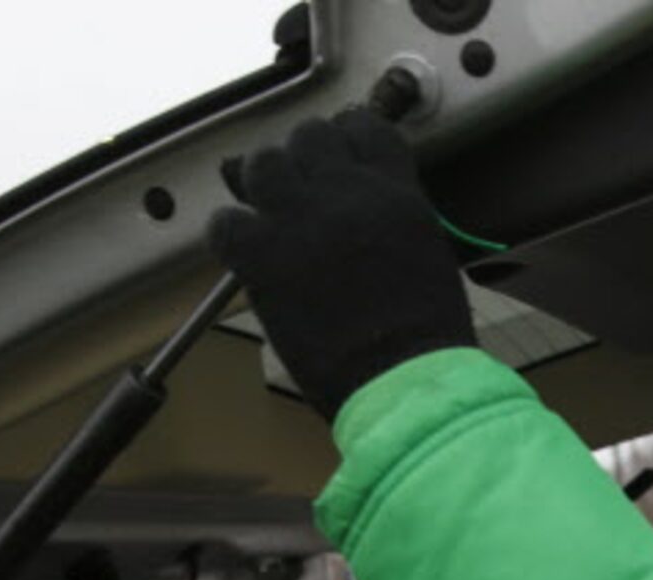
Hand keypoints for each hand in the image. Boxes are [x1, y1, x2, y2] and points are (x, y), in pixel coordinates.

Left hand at [207, 111, 476, 421]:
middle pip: (308, 136)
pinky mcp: (263, 257)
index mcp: (394, 190)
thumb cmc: (425, 331)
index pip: (363, 127)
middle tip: (301, 193)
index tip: (339, 161)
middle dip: (302, 160)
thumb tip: (365, 208)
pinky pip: (226, 222)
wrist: (403, 378)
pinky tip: (246, 253)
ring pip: (263, 164)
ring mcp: (300, 219)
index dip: (345, 138)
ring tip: (272, 216)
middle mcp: (346, 191)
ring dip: (264, 185)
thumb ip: (393, 214)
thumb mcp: (426, 249)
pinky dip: (231, 233)